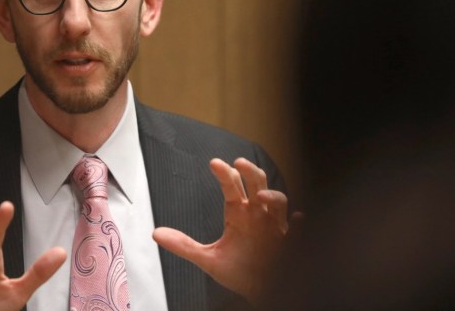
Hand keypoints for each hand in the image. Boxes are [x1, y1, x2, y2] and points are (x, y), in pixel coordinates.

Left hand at [153, 158, 294, 302]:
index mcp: (238, 213)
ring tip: (262, 196)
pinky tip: (299, 218)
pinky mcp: (289, 243)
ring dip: (273, 196)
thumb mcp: (208, 259)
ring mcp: (275, 227)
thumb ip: (184, 245)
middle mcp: (257, 215)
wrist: (260, 290)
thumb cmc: (239, 271)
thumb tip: (156, 233)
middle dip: (250, 172)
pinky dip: (299, 225)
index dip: (225, 174)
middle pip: (257, 184)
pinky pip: (298, 231)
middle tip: (239, 163)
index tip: (215, 164)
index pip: (232, 187)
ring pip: (278, 203)